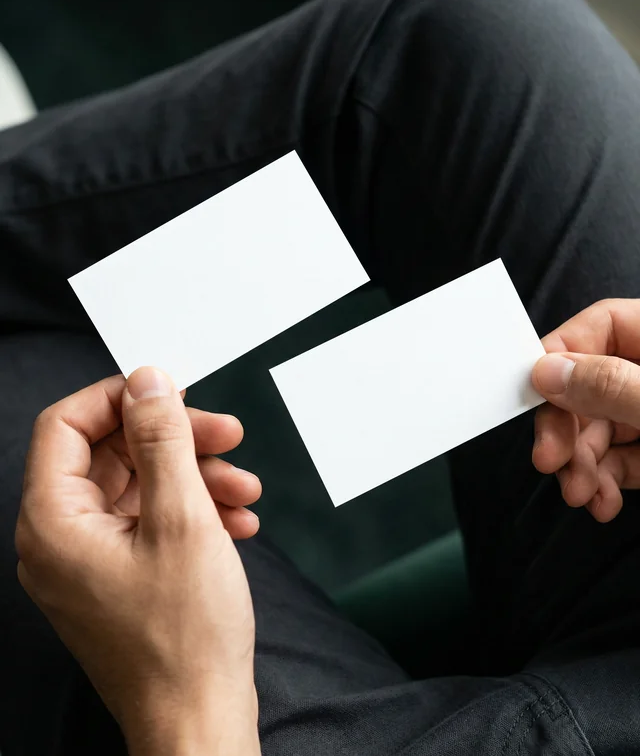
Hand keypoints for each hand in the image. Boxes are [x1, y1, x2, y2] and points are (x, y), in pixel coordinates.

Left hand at [15, 367, 261, 755]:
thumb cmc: (186, 639)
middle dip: (177, 441)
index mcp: (55, 522)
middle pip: (112, 454)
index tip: (169, 392)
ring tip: (246, 492)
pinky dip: (195, 511)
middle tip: (228, 434)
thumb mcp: (183, 519)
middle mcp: (62, 539)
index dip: (119, 398)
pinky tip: (238, 523)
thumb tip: (149, 382)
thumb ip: (163, 441)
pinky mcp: (121, 575)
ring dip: (197, 478)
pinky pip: (152, 521)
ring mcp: (92, 560)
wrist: (201, 720)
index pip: (65, 424)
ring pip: (140, 487)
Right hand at [532, 299, 639, 523]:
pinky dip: (605, 480)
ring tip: (581, 495)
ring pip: (602, 426)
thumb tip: (549, 372)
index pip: (600, 325)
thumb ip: (612, 386)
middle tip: (552, 462)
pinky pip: (623, 457)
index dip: (560, 357)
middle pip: (591, 384)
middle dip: (567, 430)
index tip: (535, 396)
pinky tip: (602, 502)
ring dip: (581, 464)